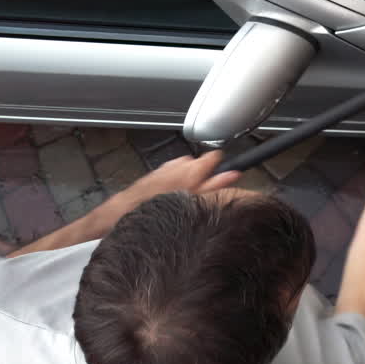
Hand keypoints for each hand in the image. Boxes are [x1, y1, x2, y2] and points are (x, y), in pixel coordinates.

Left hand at [111, 151, 240, 211]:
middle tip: (199, 192)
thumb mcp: (197, 197)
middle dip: (202, 175)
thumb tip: (235, 174)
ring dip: (188, 178)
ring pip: (186, 168)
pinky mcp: (158, 171)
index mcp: (194, 167)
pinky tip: (171, 193)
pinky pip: (173, 173)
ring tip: (183, 194)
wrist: (129, 207)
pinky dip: (175, 180)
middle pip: (200, 163)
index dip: (220, 166)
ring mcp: (169, 166)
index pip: (216, 156)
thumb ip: (217, 183)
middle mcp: (181, 162)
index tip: (220, 176)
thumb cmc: (163, 204)